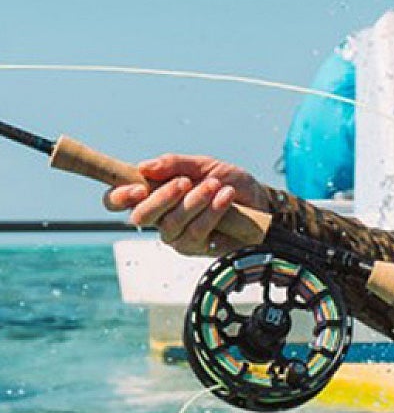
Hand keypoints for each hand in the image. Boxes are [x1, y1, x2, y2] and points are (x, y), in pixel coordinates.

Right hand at [103, 154, 267, 256]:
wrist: (259, 202)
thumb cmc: (226, 183)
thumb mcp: (203, 165)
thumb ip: (174, 164)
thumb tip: (143, 167)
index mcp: (151, 194)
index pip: (116, 201)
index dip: (118, 196)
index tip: (138, 188)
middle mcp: (158, 218)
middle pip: (141, 216)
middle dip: (162, 197)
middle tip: (184, 182)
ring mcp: (175, 236)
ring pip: (171, 224)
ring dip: (194, 202)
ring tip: (215, 186)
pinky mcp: (195, 249)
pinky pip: (196, 232)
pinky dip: (211, 212)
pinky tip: (225, 198)